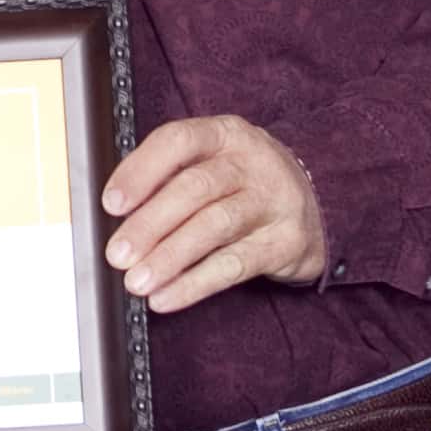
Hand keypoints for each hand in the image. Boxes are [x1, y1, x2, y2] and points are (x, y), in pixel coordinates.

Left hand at [100, 115, 328, 314]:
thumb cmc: (246, 184)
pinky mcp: (285, 242)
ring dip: (169, 258)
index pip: (177, 141)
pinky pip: (234, 265)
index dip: (140, 171)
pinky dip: (195, 284)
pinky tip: (167, 296)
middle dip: (150, 224)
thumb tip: (118, 217)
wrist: (318, 207)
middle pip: (194, 188)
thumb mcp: (215, 163)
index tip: (112, 203)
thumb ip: (170, 180)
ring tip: (138, 281)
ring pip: (213, 227)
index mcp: (225, 134)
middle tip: (118, 254)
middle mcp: (251, 162)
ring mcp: (272, 201)